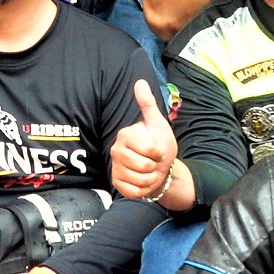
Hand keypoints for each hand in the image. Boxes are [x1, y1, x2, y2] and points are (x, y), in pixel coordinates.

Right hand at [109, 80, 178, 200]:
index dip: (158, 152)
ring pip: (140, 180)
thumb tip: (140, 82)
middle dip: (155, 167)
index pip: (148, 149)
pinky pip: (134, 191)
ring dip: (151, 178)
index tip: (158, 150)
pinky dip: (144, 189)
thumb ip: (148, 104)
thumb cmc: (159, 144)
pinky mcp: (116, 182)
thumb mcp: (158, 124)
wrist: (159, 167)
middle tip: (154, 162)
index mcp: (125, 135)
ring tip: (150, 171)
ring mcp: (115, 167)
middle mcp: (116, 150)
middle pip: (144, 165)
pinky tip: (143, 181)